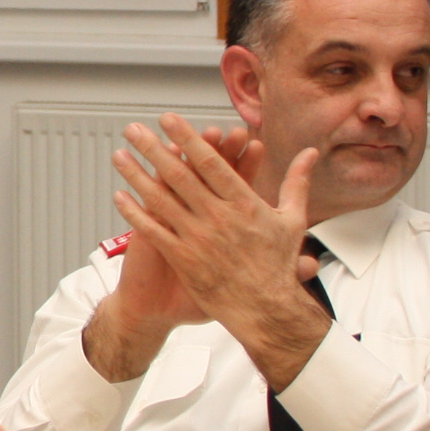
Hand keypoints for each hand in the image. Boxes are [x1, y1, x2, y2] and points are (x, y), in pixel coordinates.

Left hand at [114, 114, 328, 390]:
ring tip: (120, 155)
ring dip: (138, 176)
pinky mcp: (184, 258)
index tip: (169, 120)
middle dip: (154, 149)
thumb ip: (297, 182)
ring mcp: (199, 238)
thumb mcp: (293, 220)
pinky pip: (154, 231)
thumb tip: (310, 153)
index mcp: (245, 203)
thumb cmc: (278, 265)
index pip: (211, 163)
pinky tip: (119, 196)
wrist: (266, 310)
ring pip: (161, 199)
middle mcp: (219, 217)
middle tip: (134, 129)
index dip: (189, 139)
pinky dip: (135, 213)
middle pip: (180, 175)